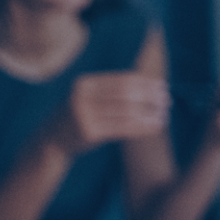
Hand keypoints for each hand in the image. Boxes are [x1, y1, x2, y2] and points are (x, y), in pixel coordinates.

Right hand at [53, 72, 169, 153]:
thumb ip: (112, 88)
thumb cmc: (80, 114)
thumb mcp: (89, 96)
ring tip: (164, 115)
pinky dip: (142, 127)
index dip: (145, 82)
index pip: (122, 79)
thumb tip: (149, 82)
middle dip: (150, 96)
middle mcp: (82, 97)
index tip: (163, 86)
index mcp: (85, 83)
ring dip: (149, 114)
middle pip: (126, 94)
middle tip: (167, 101)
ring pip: (126, 112)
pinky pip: (123, 128)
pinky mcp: (89, 133)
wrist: (52, 139)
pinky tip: (155, 127)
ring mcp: (84, 115)